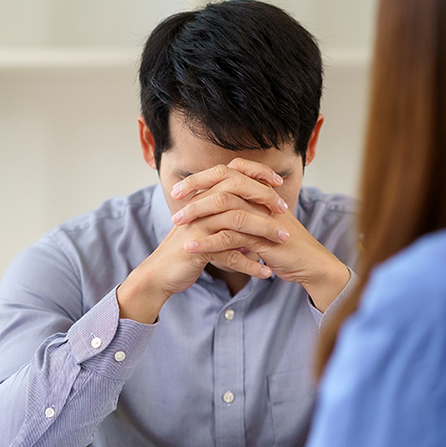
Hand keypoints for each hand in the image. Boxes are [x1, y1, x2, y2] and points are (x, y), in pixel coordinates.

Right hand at [117, 159, 288, 323]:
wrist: (160, 273)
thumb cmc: (189, 249)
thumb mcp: (208, 227)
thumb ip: (227, 214)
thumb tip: (257, 209)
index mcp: (204, 196)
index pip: (233, 173)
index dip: (256, 173)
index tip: (278, 183)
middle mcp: (200, 206)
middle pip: (236, 192)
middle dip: (264, 200)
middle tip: (285, 213)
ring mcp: (197, 225)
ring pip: (236, 221)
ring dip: (263, 232)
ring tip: (282, 242)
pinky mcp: (196, 247)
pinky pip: (229, 253)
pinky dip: (249, 264)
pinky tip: (265, 273)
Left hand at [171, 158, 350, 311]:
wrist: (310, 264)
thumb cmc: (285, 244)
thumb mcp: (262, 223)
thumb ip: (244, 211)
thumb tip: (217, 206)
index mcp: (261, 191)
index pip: (229, 171)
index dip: (203, 176)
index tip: (181, 188)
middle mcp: (263, 198)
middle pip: (225, 181)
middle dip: (196, 189)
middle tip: (174, 199)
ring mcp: (265, 216)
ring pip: (225, 206)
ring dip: (197, 215)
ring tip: (177, 224)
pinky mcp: (264, 238)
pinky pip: (230, 236)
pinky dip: (208, 241)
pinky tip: (191, 247)